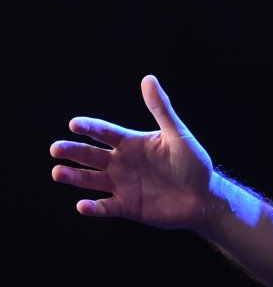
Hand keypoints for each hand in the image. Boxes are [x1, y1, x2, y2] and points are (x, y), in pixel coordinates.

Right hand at [51, 75, 212, 230]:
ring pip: (91, 180)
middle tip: (56, 148)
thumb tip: (148, 79)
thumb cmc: (193, 162)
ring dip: (74, 177)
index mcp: (132, 143)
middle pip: (91, 155)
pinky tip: (83, 205)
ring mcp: (122, 185)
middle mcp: (122, 162)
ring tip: (57, 172)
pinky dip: (93, 208)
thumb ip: (161, 108)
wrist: (203, 196)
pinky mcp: (127, 206)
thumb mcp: (178, 133)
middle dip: (73, 151)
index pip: (105, 133)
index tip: (74, 124)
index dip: (90, 128)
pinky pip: (105, 207)